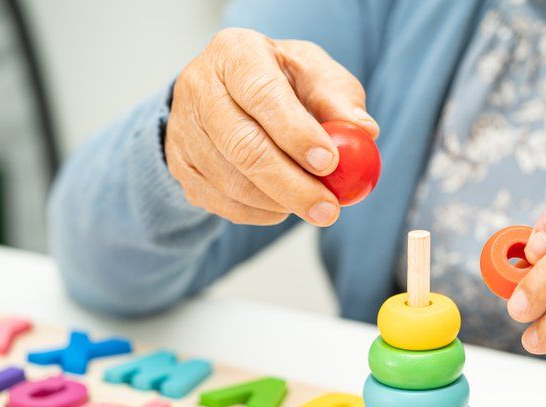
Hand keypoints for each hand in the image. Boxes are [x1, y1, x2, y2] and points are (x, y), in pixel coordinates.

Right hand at [165, 28, 378, 225]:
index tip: (330, 164)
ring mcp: (184, 130)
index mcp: (235, 54)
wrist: (231, 95)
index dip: (296, 134)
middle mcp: (199, 88)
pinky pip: (222, 204)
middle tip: (329, 210)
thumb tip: (364, 131)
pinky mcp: (181, 167)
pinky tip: (283, 205)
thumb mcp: (314, 74)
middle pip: (244, 147)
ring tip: (314, 205)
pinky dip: (260, 213)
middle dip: (292, 185)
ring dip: (280, 203)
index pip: (263, 96)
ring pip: (232, 182)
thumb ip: (339, 100)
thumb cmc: (282, 81)